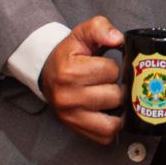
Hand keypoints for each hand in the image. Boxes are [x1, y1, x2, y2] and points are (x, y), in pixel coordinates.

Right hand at [40, 15, 124, 144]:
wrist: (48, 73)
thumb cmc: (69, 55)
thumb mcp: (81, 34)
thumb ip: (100, 28)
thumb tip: (117, 39)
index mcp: (69, 72)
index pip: (111, 71)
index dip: (112, 66)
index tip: (103, 66)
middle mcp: (68, 98)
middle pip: (115, 96)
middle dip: (116, 87)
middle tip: (106, 82)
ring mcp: (71, 117)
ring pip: (113, 121)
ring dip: (117, 109)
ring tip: (110, 98)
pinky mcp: (76, 130)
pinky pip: (106, 137)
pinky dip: (112, 126)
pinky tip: (108, 113)